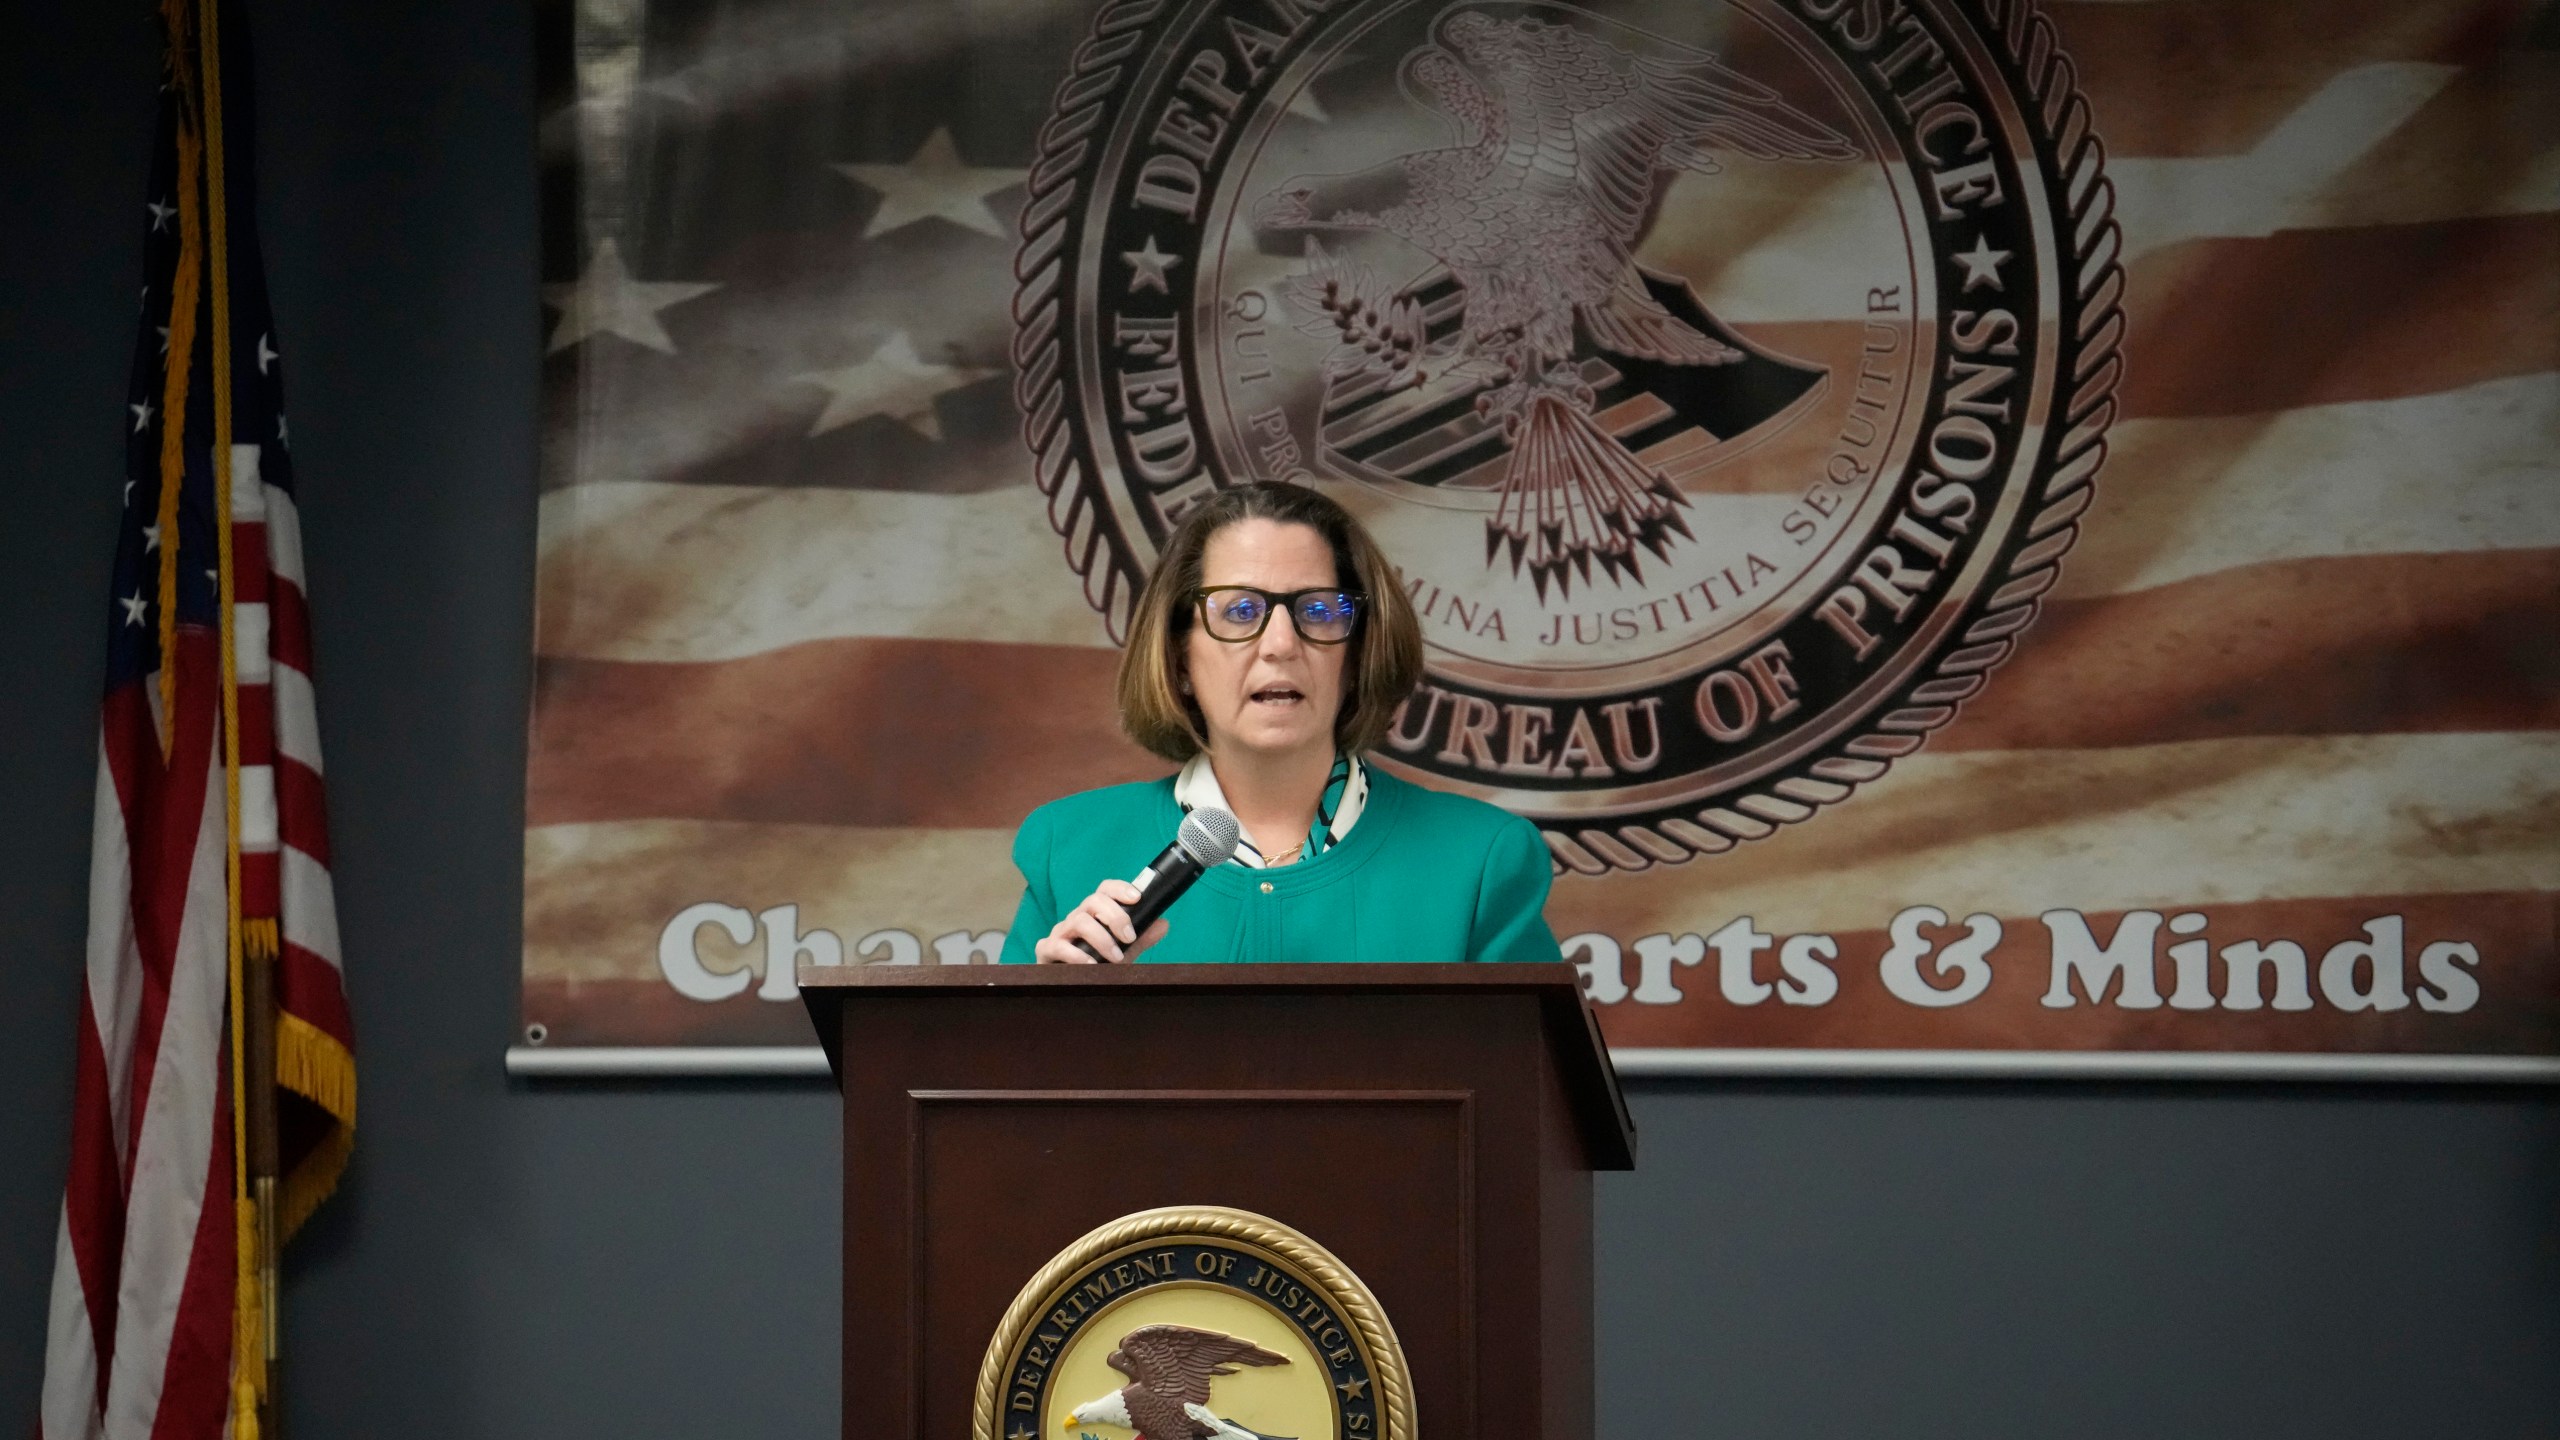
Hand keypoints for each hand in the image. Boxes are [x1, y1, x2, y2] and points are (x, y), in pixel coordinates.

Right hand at [1033, 879, 1168, 963]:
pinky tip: (1090, 965)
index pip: (1105, 890)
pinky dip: (1075, 954)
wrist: (1073, 990)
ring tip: (1116, 957)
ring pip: (1078, 920)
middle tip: (1129, 937)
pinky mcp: (1046, 950)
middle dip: (1115, 916)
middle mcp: (1077, 918)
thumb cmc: (1097, 966)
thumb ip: (1142, 939)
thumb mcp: (1124, 952)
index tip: (1136, 898)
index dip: (1119, 889)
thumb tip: (1163, 923)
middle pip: (1093, 901)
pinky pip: (1057, 945)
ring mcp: (1060, 933)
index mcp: (1095, 914)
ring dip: (1101, 938)